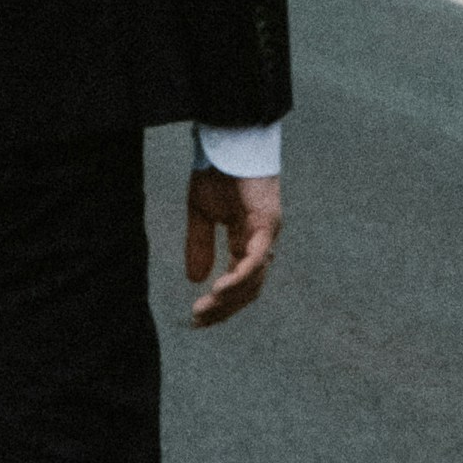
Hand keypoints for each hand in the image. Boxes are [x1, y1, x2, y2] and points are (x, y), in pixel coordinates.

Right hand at [186, 165, 281, 329]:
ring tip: (204, 309)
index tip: (198, 317)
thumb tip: (195, 279)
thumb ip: (200, 245)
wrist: (227, 141)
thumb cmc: (217, 171)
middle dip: (224, 309)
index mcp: (248, 241)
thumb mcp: (201, 214)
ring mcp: (267, 234)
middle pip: (249, 289)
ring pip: (253, 279)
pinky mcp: (266, 224)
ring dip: (228, 298)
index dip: (221, 303)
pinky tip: (218, 289)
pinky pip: (254, 259)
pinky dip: (238, 277)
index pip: (240, 282)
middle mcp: (261, 241)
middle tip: (199, 320)